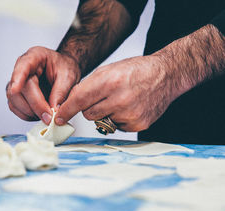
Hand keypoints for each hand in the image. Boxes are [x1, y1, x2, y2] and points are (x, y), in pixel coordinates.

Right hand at [7, 46, 80, 124]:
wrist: (64, 70)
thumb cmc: (65, 67)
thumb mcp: (68, 76)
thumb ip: (61, 92)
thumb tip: (53, 109)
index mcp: (34, 56)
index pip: (22, 67)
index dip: (18, 78)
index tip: (16, 88)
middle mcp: (22, 68)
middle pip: (19, 89)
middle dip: (34, 105)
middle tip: (49, 117)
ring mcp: (17, 82)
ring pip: (14, 100)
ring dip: (30, 112)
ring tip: (46, 116)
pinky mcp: (17, 94)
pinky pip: (15, 107)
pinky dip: (27, 115)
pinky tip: (39, 115)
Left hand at [56, 56, 177, 131]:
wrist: (165, 75)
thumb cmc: (136, 71)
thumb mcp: (109, 70)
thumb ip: (89, 86)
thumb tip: (70, 103)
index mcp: (110, 81)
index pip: (79, 100)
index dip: (66, 110)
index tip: (59, 118)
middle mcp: (119, 99)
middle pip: (88, 114)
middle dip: (89, 108)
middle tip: (102, 98)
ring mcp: (130, 114)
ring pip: (101, 122)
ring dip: (105, 114)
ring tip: (120, 100)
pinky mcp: (138, 125)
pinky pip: (117, 127)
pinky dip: (118, 119)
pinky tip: (129, 108)